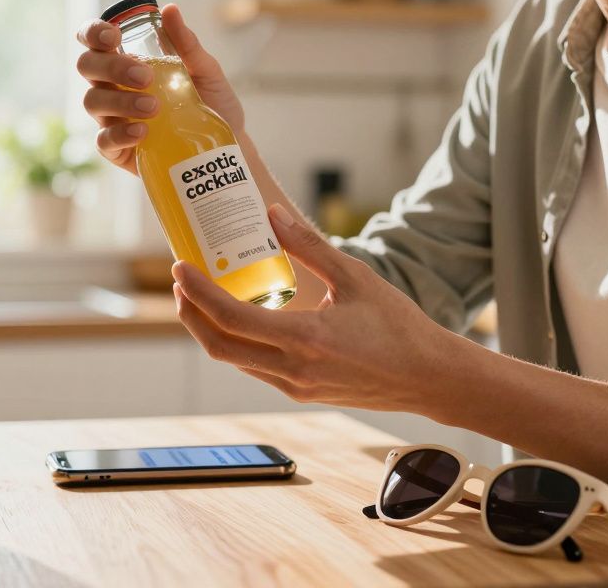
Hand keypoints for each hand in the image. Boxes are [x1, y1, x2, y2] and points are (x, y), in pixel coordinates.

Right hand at [76, 4, 244, 174]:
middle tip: (146, 77)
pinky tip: (142, 132)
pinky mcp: (117, 149)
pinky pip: (103, 140)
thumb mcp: (206, 71)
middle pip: (88, 66)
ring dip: (120, 101)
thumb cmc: (211, 102)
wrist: (223, 146)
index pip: (95, 40)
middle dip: (111, 67)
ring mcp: (112, 118)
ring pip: (92, 101)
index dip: (94, 32)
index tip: (114, 36)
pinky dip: (119, 134)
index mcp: (127, 61)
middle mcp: (112, 86)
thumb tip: (170, 9)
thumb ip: (187, 44)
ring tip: (154, 107)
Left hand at [171, 203, 460, 412]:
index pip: (230, 318)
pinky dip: (236, 342)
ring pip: (233, 360)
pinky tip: (238, 317)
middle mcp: (293, 369)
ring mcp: (295, 386)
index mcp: (305, 339)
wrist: (428, 378)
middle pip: (218, 346)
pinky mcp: (300, 392)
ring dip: (209, 329)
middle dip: (189, 314)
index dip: (197, 292)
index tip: (179, 268)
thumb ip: (310, 246)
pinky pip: (254, 367)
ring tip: (200, 296)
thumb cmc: (399, 326)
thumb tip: (271, 214)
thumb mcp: (357, 276)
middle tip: (180, 282)